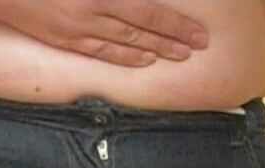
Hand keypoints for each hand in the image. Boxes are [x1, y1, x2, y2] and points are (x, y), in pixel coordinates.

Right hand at [0, 0, 208, 66]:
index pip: (148, 9)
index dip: (175, 23)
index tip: (198, 32)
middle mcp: (92, 11)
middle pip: (143, 27)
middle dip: (174, 37)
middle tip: (200, 46)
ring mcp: (78, 29)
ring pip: (125, 42)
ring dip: (155, 49)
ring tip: (179, 56)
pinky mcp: (65, 39)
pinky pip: (100, 51)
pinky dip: (124, 56)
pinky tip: (143, 60)